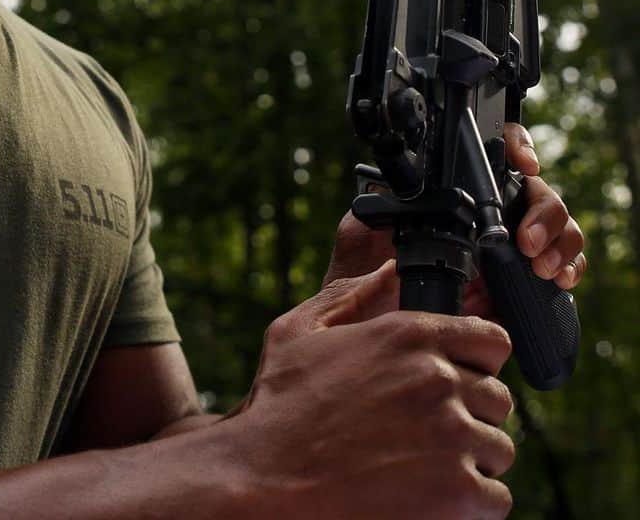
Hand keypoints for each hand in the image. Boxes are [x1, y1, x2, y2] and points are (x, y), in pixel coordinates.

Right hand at [217, 264, 514, 518]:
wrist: (267, 480)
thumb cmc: (280, 406)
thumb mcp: (299, 332)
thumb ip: (350, 295)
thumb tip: (389, 270)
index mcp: (407, 334)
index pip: (492, 340)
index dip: (477, 360)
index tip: (459, 377)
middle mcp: (437, 379)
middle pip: (498, 396)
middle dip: (471, 412)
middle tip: (432, 428)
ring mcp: (451, 436)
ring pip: (499, 447)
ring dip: (472, 457)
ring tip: (428, 464)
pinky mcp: (458, 493)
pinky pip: (498, 498)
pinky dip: (472, 503)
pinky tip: (433, 496)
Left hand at [322, 123, 586, 300]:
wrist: (377, 328)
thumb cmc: (363, 278)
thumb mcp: (360, 236)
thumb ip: (373, 210)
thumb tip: (385, 192)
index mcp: (453, 193)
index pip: (495, 151)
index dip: (517, 146)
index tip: (524, 164)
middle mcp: (486, 212)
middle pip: (535, 190)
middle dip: (542, 211)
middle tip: (525, 242)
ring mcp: (508, 243)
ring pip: (556, 223)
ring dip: (558, 239)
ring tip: (540, 266)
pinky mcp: (522, 278)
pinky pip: (563, 263)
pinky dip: (569, 266)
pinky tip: (558, 279)